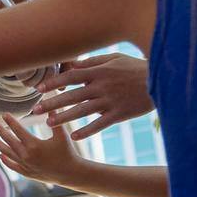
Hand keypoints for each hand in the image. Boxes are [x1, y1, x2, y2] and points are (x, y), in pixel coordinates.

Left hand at [0, 113, 84, 184]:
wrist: (70, 173)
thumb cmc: (67, 152)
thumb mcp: (61, 134)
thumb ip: (55, 118)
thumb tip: (49, 102)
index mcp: (34, 145)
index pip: (18, 130)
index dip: (10, 121)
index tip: (4, 114)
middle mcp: (26, 155)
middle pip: (9, 141)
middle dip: (1, 131)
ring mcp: (25, 165)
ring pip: (8, 154)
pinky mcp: (27, 173)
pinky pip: (13, 166)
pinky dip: (6, 160)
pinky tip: (1, 155)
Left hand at [31, 52, 152, 139]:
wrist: (162, 81)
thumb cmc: (136, 67)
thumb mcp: (115, 59)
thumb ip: (94, 62)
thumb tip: (73, 65)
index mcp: (100, 71)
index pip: (71, 76)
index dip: (54, 82)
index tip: (39, 88)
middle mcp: (102, 86)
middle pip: (72, 95)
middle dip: (52, 102)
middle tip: (35, 110)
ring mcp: (111, 101)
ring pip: (82, 111)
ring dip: (64, 117)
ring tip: (49, 123)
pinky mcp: (120, 114)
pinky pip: (100, 124)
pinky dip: (87, 131)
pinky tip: (75, 137)